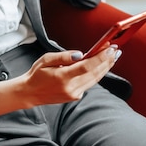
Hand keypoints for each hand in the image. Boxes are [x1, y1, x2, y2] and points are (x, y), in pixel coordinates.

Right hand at [0, 47, 119, 119]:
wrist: (30, 93)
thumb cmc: (37, 74)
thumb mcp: (46, 59)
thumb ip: (64, 56)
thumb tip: (80, 54)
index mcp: (63, 77)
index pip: (87, 66)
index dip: (101, 57)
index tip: (110, 48)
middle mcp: (70, 88)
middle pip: (95, 73)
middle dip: (107, 61)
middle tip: (116, 49)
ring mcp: (74, 94)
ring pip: (95, 79)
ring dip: (106, 67)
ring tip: (113, 56)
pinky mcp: (75, 97)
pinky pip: (89, 83)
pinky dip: (97, 74)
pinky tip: (102, 65)